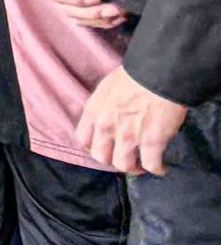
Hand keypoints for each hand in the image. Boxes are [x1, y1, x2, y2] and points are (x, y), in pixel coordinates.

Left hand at [76, 66, 190, 174]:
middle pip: (101, 156)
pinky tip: (161, 168)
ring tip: (142, 165)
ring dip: (133, 168)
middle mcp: (106, 127)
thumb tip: (108, 117)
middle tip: (124, 158)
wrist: (158, 75)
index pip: (83, 139)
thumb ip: (103, 107)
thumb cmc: (133, 77)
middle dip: (112, 160)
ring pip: (123, 165)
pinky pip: (151, 165)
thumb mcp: (106, 89)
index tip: (104, 148)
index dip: (93, 147)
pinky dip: (157, 169)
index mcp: (93, 112)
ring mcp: (128, 137)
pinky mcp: (151, 143)